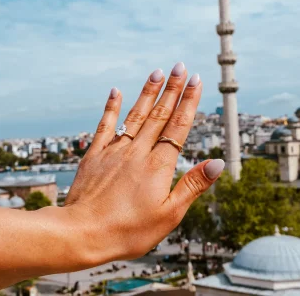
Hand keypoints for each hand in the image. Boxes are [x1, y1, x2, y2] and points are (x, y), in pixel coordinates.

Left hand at [64, 62, 224, 263]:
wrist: (82, 233)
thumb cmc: (128, 230)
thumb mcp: (168, 215)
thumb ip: (193, 185)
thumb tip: (217, 162)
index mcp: (158, 166)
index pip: (178, 126)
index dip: (188, 102)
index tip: (196, 81)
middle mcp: (137, 152)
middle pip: (159, 114)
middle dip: (172, 89)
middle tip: (180, 66)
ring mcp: (114, 151)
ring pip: (135, 115)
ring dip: (147, 92)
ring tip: (157, 72)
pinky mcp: (95, 155)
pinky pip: (105, 126)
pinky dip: (111, 107)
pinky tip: (116, 91)